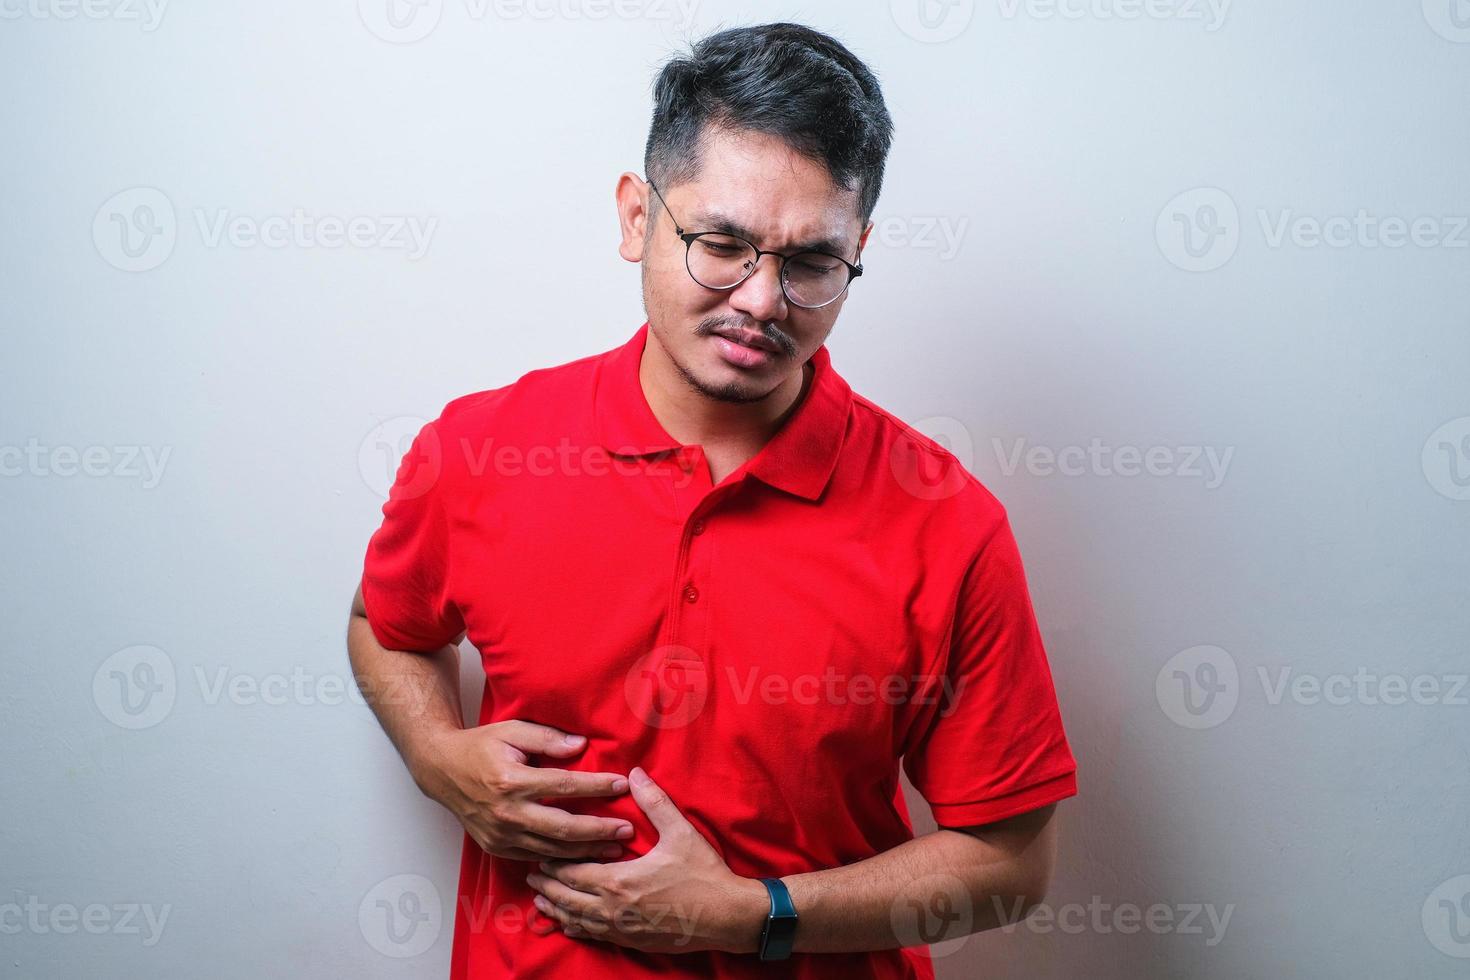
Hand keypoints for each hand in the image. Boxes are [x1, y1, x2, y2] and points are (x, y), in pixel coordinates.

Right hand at [417, 720, 634, 861]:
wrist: (442, 771)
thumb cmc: (480, 747)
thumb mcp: (512, 731)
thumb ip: (547, 738)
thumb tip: (581, 746)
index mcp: (511, 781)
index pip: (563, 786)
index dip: (595, 786)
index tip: (621, 784)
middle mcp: (506, 812)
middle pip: (562, 827)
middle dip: (598, 830)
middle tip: (627, 830)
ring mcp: (500, 834)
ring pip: (551, 848)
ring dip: (586, 851)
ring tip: (615, 849)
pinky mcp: (497, 847)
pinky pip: (535, 856)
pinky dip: (561, 858)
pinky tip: (584, 857)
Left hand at [526, 767, 767, 953]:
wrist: (725, 916)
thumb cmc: (703, 874)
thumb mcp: (680, 832)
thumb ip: (653, 802)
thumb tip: (635, 774)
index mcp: (620, 881)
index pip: (574, 872)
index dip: (554, 864)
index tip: (539, 855)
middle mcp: (613, 908)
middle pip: (568, 898)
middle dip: (548, 886)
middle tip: (531, 875)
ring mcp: (621, 928)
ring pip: (577, 920)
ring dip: (556, 909)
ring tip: (540, 900)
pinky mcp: (631, 941)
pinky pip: (594, 936)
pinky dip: (576, 928)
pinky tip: (570, 924)